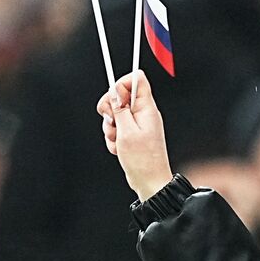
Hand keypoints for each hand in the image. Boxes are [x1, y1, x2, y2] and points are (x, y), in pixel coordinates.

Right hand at [97, 72, 172, 200]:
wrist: (149, 182)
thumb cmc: (143, 160)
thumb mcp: (126, 131)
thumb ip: (120, 109)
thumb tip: (115, 91)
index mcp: (146, 107)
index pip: (137, 79)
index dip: (121, 84)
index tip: (115, 100)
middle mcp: (143, 113)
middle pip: (121, 95)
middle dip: (110, 109)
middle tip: (113, 123)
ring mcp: (138, 124)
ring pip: (116, 114)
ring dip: (111, 128)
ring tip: (118, 141)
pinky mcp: (132, 134)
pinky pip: (117, 128)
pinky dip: (113, 138)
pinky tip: (118, 149)